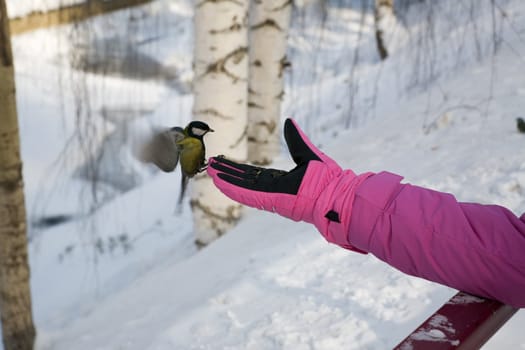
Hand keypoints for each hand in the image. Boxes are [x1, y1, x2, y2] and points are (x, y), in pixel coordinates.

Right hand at [207, 119, 372, 251]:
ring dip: (225, 180)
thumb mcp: (306, 152)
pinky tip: (219, 183)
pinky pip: (248, 194)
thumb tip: (289, 121)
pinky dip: (233, 189)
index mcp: (280, 181)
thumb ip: (295, 139)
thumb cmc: (327, 176)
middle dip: (227, 173)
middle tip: (211, 167)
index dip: (238, 169)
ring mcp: (271, 196)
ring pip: (242, 187)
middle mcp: (272, 190)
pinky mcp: (271, 200)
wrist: (335, 191)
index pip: (254, 175)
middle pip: (244, 180)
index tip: (224, 163)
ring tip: (210, 172)